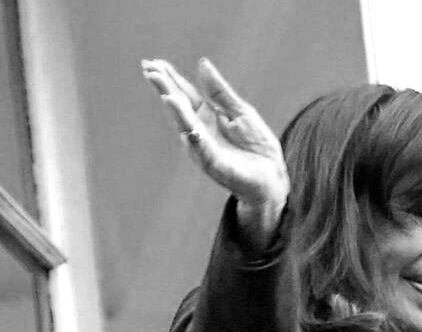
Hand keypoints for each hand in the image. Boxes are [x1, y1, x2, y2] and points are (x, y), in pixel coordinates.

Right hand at [142, 57, 288, 249]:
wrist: (272, 177)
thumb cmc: (256, 146)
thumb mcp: (240, 111)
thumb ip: (220, 91)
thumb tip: (202, 63)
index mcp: (206, 116)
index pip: (184, 94)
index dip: (170, 79)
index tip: (153, 63)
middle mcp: (199, 131)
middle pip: (179, 106)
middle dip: (164, 89)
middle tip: (149, 70)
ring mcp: (204, 148)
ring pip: (186, 126)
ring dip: (175, 111)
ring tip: (166, 93)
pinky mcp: (214, 164)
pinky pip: (202, 149)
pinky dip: (194, 138)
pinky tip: (187, 127)